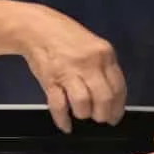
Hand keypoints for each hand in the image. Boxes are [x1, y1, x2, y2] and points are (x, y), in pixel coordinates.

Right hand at [14, 6, 126, 133]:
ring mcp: (68, 71)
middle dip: (102, 115)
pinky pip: (59, 105)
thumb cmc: (65, 36)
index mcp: (104, 53)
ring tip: (81, 114)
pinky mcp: (50, 79)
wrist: (35, 27)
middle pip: (103, 98)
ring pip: (83, 103)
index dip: (118, 107)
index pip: (118, 87)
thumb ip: (102, 66)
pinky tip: (66, 126)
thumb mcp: (92, 45)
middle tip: (98, 118)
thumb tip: (110, 95)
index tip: (114, 117)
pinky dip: (63, 119)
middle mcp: (89, 63)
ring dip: (83, 115)